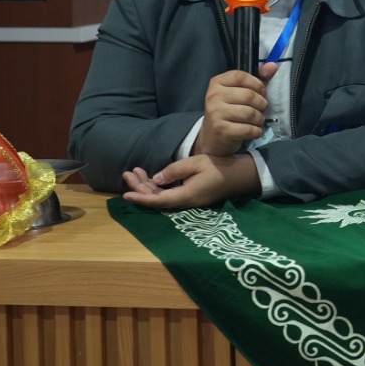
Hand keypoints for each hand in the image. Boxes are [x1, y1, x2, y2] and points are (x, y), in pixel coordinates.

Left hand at [121, 155, 259, 209]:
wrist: (239, 176)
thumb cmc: (219, 167)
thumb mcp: (196, 163)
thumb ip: (175, 171)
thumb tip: (156, 179)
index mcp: (186, 196)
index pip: (157, 200)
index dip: (140, 198)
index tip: (126, 195)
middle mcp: (184, 202)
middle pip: (156, 199)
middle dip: (140, 187)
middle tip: (128, 173)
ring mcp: (187, 200)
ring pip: (161, 196)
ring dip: (147, 186)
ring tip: (135, 172)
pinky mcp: (189, 196)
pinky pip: (168, 194)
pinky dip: (157, 186)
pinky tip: (150, 177)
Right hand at [194, 63, 278, 156]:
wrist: (213, 137)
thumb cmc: (229, 110)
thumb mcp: (239, 92)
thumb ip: (257, 78)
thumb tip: (273, 66)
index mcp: (217, 82)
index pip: (240, 76)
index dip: (256, 83)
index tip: (262, 91)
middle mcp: (213, 96)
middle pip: (248, 95)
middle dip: (261, 104)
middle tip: (261, 109)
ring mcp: (215, 113)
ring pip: (250, 113)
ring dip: (260, 118)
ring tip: (258, 120)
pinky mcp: (221, 130)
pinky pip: (248, 129)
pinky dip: (256, 131)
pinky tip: (254, 131)